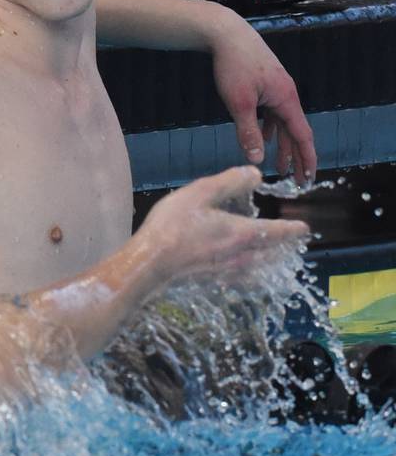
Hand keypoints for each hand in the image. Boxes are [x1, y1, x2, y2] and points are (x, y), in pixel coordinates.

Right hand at [139, 166, 308, 282]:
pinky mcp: (214, 281)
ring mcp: (228, 272)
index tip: (305, 228)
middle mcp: (242, 256)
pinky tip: (244, 269)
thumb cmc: (174, 225)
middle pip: (273, 252)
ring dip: (271, 259)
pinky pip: (244, 277)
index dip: (294, 229)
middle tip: (293, 240)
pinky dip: (253, 271)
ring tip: (274, 253)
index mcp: (243, 233)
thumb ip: (231, 182)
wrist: (150, 263)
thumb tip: (256, 174)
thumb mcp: (201, 192)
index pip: (278, 231)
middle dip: (285, 245)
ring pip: (260, 266)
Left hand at [210, 14, 315, 184]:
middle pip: (294, 132)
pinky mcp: (265, 85)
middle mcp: (286, 95)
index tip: (310, 177)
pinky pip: (271, 113)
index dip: (307, 158)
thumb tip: (257, 159)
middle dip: (296, 157)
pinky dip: (269, 128)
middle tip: (297, 180)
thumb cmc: (234, 65)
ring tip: (279, 166)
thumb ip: (248, 132)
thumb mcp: (239, 103)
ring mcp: (276, 89)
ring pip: (282, 123)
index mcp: (286, 100)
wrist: (227, 34)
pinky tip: (263, 139)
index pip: (302, 135)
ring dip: (281, 145)